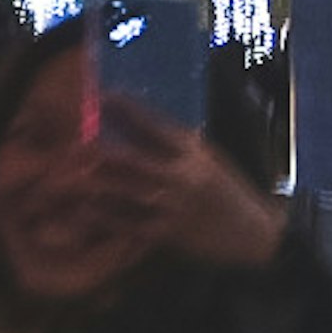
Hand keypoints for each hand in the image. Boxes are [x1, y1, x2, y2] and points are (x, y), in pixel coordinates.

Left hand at [82, 98, 286, 271]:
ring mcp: (175, 206)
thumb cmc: (230, 192)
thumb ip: (179, 145)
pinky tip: (86, 207)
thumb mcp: (211, 160)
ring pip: (128, 191)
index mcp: (196, 152)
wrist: (257, 236)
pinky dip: (107, 216)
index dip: (129, 109)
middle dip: (104, 148)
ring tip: (74, 170)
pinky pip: (131, 224)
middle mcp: (184, 176)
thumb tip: (141, 122)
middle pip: (135, 158)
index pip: (157, 125)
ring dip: (99, 181)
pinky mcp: (170, 234)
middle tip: (77, 137)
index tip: (104, 96)